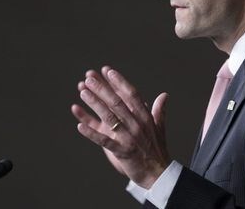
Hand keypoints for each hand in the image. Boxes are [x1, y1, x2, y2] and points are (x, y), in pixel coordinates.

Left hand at [71, 66, 170, 188]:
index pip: (132, 95)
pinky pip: (104, 141)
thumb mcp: (159, 127)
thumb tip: (164, 95)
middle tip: (89, 77)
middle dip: (103, 88)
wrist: (158, 173)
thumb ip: (159, 110)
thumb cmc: (157, 149)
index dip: (120, 82)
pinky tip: (79, 125)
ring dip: (95, 103)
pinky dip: (92, 133)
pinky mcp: (122, 152)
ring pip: (110, 117)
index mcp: (146, 117)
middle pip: (118, 102)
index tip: (108, 71)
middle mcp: (138, 125)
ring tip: (82, 92)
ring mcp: (129, 138)